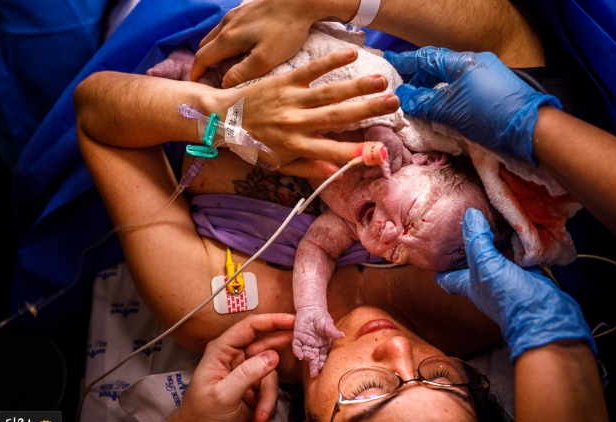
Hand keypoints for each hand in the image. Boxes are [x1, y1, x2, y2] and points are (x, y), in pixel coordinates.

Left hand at [166, 313, 294, 421]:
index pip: (249, 327)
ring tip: (260, 413)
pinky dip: (267, 404)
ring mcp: (246, 374)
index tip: (293, 320)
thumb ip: (247, 374)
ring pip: (270, 372)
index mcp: (222, 351)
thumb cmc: (199, 417)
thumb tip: (273, 356)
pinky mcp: (253, 390)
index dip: (271, 320)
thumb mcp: (222, 395)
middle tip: (303, 346)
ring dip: (269, 394)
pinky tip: (258, 418)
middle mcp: (235, 358)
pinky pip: (270, 390)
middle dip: (281, 350)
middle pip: (265, 344)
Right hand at [191, 0, 318, 87]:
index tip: (195, 85)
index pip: (202, 58)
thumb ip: (242, 73)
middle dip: (204, 62)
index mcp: (228, 39)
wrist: (300, 0)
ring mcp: (236, 14)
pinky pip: (227, 27)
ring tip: (222, 65)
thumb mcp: (265, 59)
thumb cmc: (285, 31)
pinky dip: (225, 39)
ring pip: (216, 35)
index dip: (196, 73)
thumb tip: (224, 84)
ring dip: (214, 50)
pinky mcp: (246, 9)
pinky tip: (238, 45)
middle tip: (209, 77)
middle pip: (206, 46)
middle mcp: (226, 24)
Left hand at [236, 49, 399, 176]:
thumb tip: (337, 174)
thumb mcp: (279, 164)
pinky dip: (331, 62)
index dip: (358, 153)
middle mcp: (297, 123)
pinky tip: (351, 54)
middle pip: (339, 116)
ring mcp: (292, 100)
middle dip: (369, 110)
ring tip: (381, 81)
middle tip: (394, 103)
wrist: (221, 119)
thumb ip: (309, 168)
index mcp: (297, 146)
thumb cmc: (253, 145)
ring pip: (330, 92)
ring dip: (358, 86)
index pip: (334, 152)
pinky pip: (311, 70)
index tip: (381, 152)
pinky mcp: (284, 80)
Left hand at [293, 305, 344, 376]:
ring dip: (307, 358)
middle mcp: (315, 346)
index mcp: (324, 345)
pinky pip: (296, 347)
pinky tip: (299, 355)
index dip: (324, 363)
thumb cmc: (322, 317)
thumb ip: (333, 331)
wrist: (311, 309)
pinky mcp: (297, 338)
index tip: (324, 370)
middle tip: (315, 373)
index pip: (324, 357)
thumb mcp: (328, 324)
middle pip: (315, 359)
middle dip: (315, 366)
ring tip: (309, 360)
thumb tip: (342, 335)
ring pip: (306, 354)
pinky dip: (297, 351)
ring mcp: (306, 343)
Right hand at [385, 48, 560, 163]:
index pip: (427, 57)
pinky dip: (448, 96)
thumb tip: (402, 96)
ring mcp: (486, 77)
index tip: (389, 62)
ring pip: (451, 79)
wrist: (531, 129)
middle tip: (401, 89)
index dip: (406, 61)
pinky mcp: (493, 92)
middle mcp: (475, 64)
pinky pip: (463, 89)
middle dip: (418, 77)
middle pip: (439, 67)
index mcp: (463, 62)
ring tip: (417, 102)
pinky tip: (441, 109)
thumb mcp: (451, 110)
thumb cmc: (490, 115)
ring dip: (433, 89)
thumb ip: (424, 102)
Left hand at [435, 209, 595, 362]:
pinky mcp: (529, 277)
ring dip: (497, 242)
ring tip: (493, 221)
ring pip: (499, 258)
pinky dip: (521, 245)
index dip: (440, 266)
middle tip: (467, 225)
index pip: (448, 277)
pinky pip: (522, 257)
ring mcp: (509, 281)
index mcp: (469, 285)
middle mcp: (487, 284)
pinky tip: (521, 231)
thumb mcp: (487, 266)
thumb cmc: (509, 298)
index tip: (435, 250)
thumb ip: (477, 241)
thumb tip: (470, 215)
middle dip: (470, 246)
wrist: (546, 319)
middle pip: (474, 264)